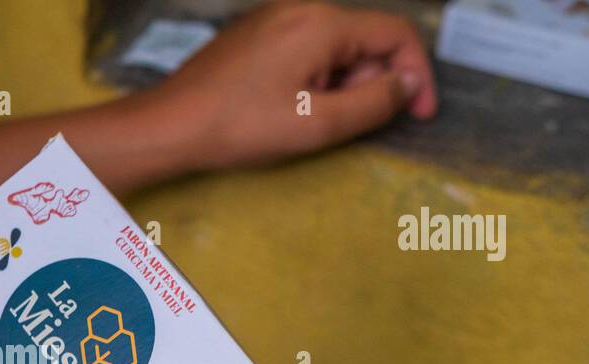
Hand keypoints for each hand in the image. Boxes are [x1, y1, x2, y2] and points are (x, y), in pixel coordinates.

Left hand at [150, 0, 437, 169]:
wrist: (169, 125)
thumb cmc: (241, 126)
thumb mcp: (317, 124)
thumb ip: (374, 102)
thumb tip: (408, 84)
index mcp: (321, 22)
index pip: (395, 34)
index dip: (417, 75)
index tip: (418, 114)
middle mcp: (300, 7)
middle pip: (364, 41)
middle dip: (368, 85)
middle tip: (341, 125)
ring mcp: (274, 18)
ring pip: (335, 49)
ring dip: (339, 88)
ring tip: (306, 120)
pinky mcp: (255, 35)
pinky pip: (305, 51)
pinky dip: (313, 81)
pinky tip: (287, 109)